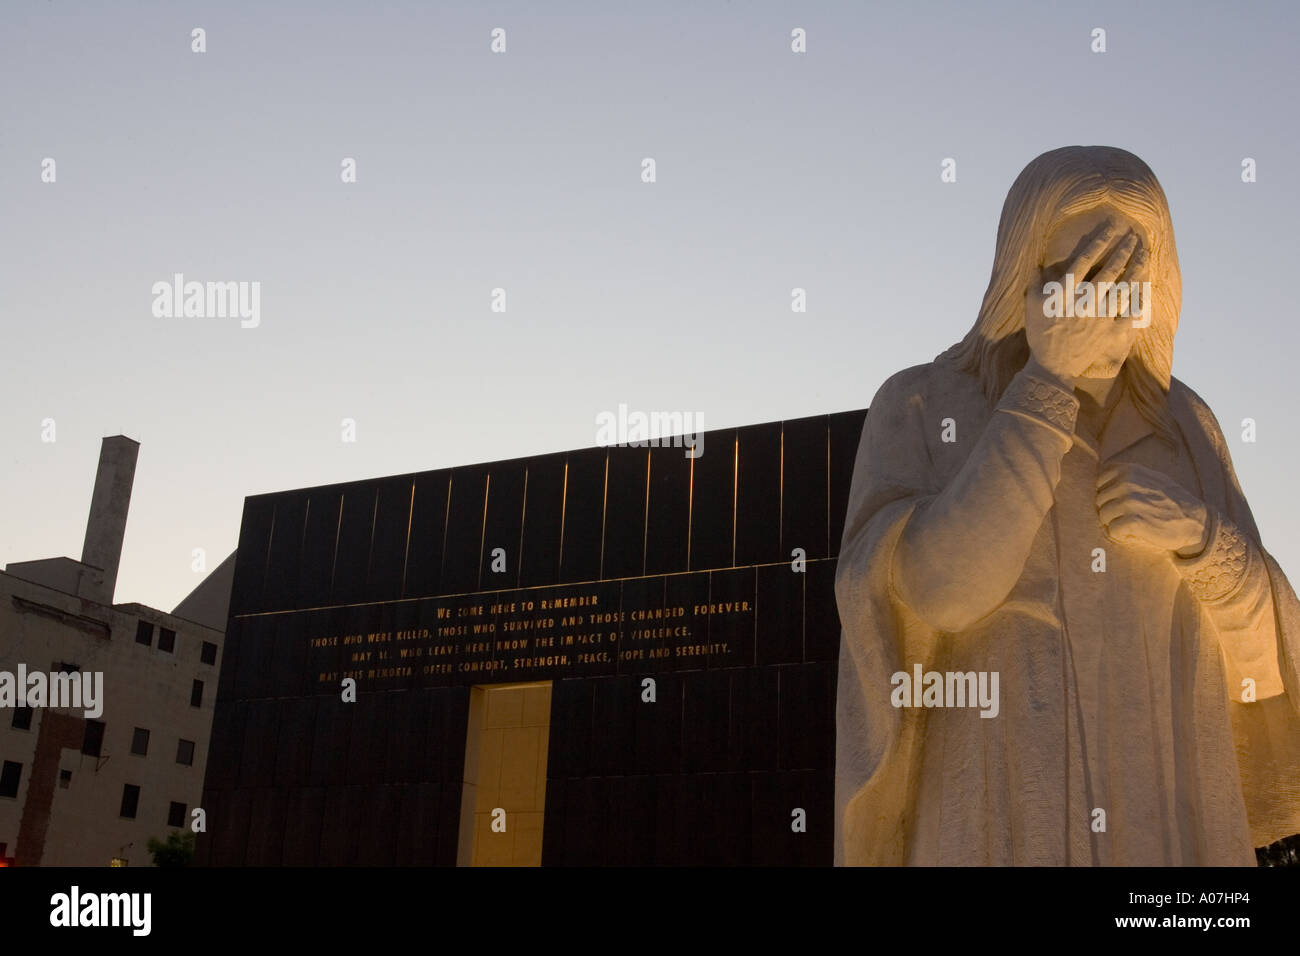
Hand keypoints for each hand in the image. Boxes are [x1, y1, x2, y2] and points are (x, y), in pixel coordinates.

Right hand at [1024, 221, 1147, 383]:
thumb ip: (1036, 282)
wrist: (1052, 366)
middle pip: (1110, 270)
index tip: (1112, 227)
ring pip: (1124, 288)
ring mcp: (1101, 317)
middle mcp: (1085, 301)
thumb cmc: (1040, 334)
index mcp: (1065, 293)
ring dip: (1137, 269)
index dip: (1100, 241)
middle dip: (1124, 250)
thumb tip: (1039, 263)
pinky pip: (1130, 312)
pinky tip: (1147, 285)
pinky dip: (1140, 297)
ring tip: (1144, 254)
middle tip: (1134, 237)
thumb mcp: (1031, 306)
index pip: (1084, 260)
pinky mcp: (1111, 332)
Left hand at [1096, 462, 1208, 554]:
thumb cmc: (1173, 501)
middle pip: (1099, 500)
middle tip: (1129, 516)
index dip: (1108, 493)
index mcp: (1130, 470)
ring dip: (1114, 523)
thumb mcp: (1153, 478)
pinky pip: (1112, 530)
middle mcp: (1127, 483)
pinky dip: (1121, 535)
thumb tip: (1104, 475)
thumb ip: (1130, 475)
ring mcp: (1129, 501)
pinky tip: (1134, 533)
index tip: (1121, 501)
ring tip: (1133, 524)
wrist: (1196, 522)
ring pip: (1103, 515)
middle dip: (1111, 510)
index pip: (1100, 480)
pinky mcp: (1133, 521)